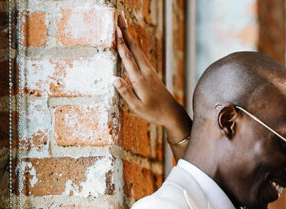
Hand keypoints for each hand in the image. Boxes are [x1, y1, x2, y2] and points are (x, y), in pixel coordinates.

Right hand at [113, 15, 190, 142]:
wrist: (171, 113)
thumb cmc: (153, 112)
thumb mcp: (136, 107)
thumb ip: (125, 92)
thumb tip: (114, 79)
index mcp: (139, 79)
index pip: (128, 57)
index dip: (121, 43)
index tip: (116, 30)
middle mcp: (145, 71)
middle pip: (134, 48)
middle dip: (126, 32)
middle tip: (119, 18)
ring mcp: (150, 70)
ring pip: (138, 50)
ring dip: (130, 36)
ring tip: (123, 25)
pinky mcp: (151, 72)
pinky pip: (141, 55)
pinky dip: (134, 45)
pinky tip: (131, 42)